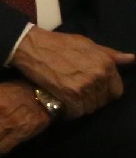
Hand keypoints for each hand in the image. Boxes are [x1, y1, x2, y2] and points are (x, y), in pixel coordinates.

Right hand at [11, 28, 132, 116]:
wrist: (32, 47)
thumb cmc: (59, 44)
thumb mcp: (87, 44)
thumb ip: (110, 54)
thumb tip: (132, 59)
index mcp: (106, 65)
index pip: (116, 91)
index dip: (104, 93)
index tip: (92, 90)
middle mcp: (99, 77)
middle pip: (102, 102)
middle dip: (91, 100)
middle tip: (77, 93)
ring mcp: (84, 88)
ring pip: (89, 109)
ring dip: (79, 106)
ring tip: (68, 98)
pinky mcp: (69, 97)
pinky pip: (76, 113)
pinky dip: (68, 111)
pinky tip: (61, 103)